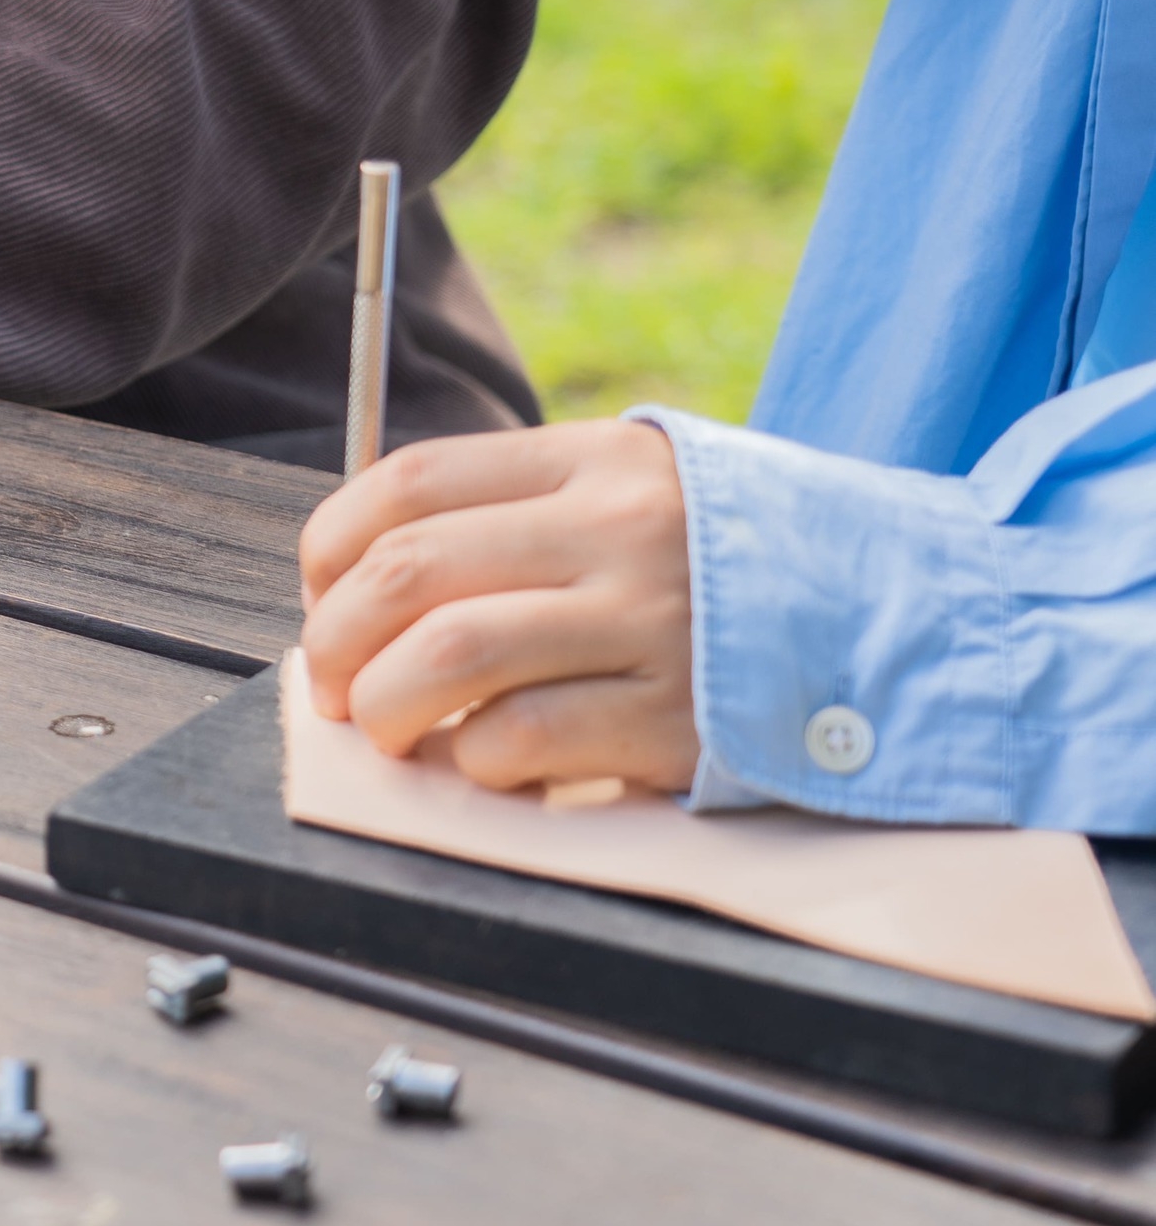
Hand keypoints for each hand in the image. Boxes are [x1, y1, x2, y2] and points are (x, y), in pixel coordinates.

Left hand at [296, 420, 699, 793]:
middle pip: (411, 571)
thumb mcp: (640, 493)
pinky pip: (526, 738)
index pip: (410, 482)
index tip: (321, 594)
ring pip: (451, 654)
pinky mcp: (680, 719)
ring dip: (387, 705)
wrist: (904, 619)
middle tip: (333, 684)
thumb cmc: (732, 565)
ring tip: (387, 728)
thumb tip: (370, 578)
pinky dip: (476, 760)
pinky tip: (482, 763)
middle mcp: (618, 530)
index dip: (331, 546)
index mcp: (594, 462)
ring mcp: (651, 622)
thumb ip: (523, 514)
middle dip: (336, 638)